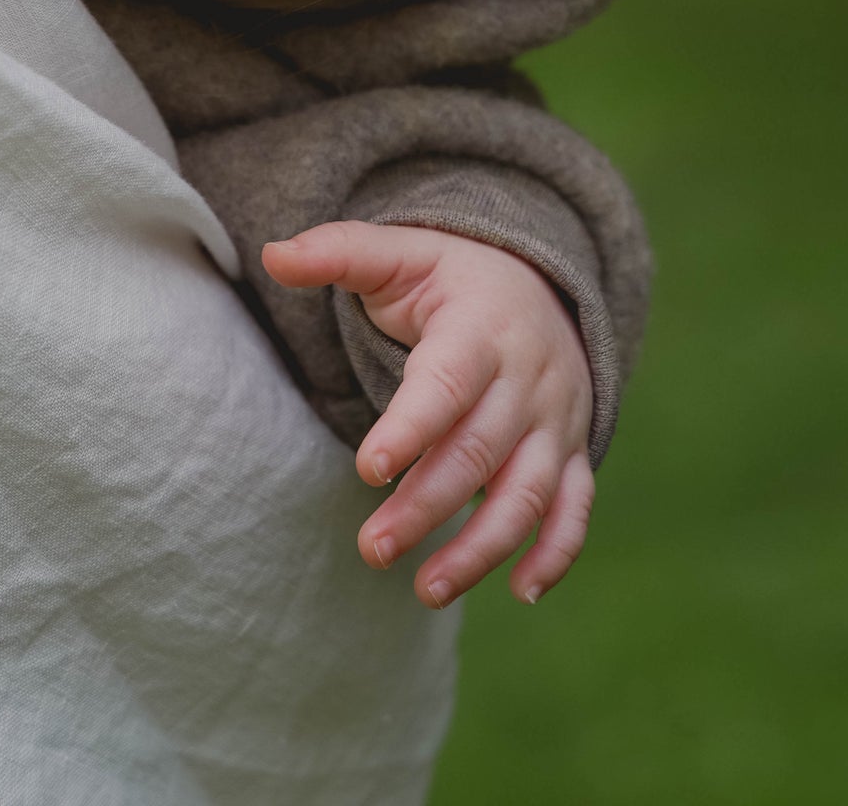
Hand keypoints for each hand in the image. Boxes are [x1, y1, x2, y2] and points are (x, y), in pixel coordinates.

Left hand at [262, 220, 593, 608]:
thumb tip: (271, 254)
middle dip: (428, 505)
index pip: (448, 383)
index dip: (411, 428)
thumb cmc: (450, 277)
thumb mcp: (399, 253)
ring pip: (530, 492)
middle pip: (481, 450)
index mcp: (480, 328)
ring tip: (426, 589)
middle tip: (373, 549)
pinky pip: (576, 507)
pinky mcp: (573, 451)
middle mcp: (527, 379)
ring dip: (483, 548)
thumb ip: (337, 253)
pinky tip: (522, 593)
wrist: (540, 281)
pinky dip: (557, 552)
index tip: (368, 469)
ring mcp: (555, 421)